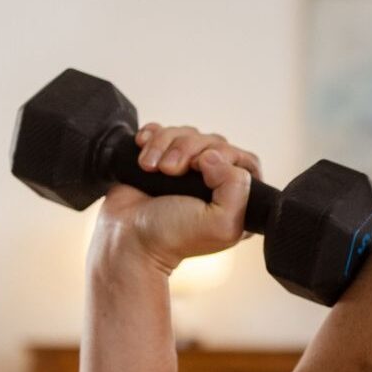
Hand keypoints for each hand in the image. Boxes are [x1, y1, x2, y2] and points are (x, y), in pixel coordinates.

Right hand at [92, 123, 265, 273]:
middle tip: (169, 170)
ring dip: (163, 145)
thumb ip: (237, 188)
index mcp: (237, 201)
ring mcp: (187, 171)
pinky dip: (151, 137)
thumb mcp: (221, 224)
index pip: (246, 161)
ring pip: (186, 135)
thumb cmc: (170, 236)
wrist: (125, 238)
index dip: (224, 156)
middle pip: (214, 142)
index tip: (201, 169)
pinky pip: (163, 133)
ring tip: (150, 167)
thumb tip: (213, 156)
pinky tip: (143, 152)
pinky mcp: (161, 160)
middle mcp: (214, 184)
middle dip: (187, 149)